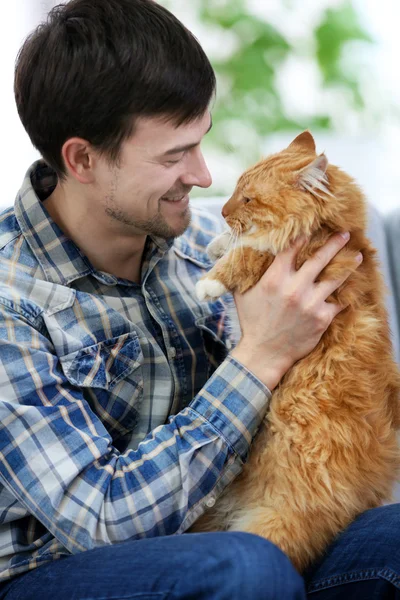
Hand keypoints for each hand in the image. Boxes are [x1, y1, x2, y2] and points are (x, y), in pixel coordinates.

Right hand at [230, 232, 361, 389]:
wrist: (264, 352)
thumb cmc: (252, 321)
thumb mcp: (243, 293)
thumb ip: (248, 272)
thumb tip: (246, 253)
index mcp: (274, 279)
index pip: (292, 249)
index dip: (303, 237)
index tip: (313, 229)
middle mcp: (294, 288)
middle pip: (320, 259)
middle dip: (334, 244)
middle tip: (345, 234)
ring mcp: (310, 303)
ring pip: (336, 278)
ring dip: (349, 266)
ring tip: (358, 257)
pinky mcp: (322, 318)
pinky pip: (339, 302)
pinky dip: (346, 294)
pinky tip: (353, 287)